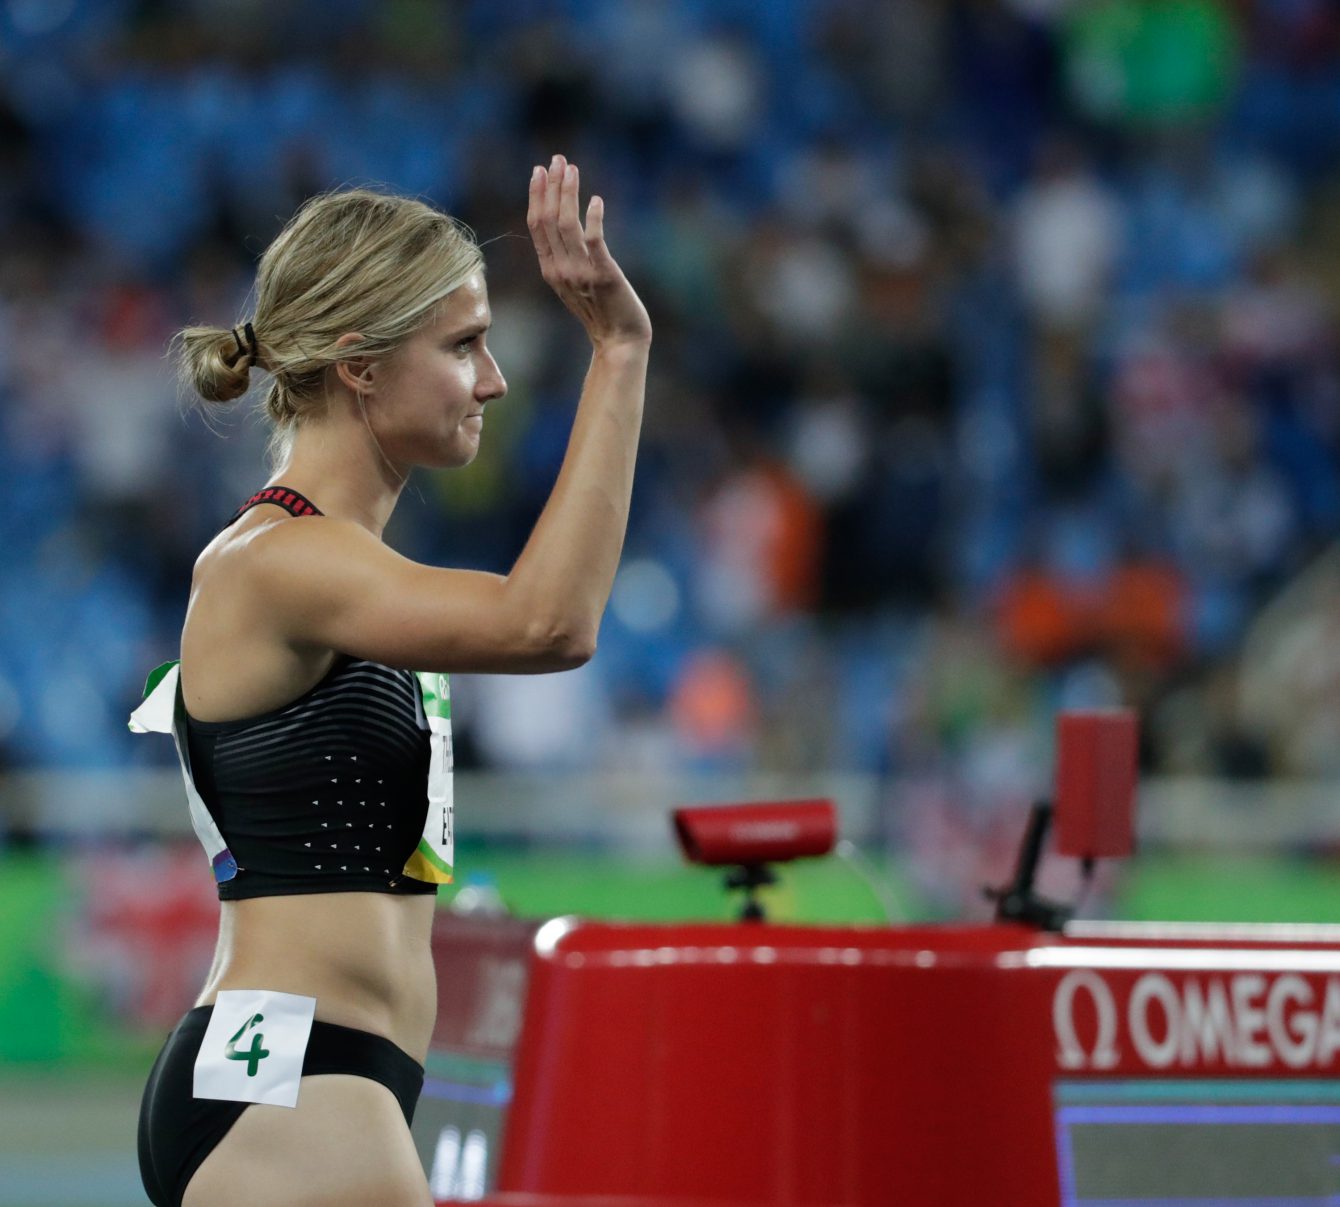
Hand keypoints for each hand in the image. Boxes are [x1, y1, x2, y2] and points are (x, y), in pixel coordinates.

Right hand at [528, 154, 651, 349]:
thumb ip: (565, 260)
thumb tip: (565, 228)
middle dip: (551, 186)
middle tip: (557, 160)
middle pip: (549, 220)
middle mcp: (560, 270)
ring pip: (567, 225)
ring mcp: (581, 273)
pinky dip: (593, 218)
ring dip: (568, 194)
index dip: (537, 196)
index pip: (536, 226)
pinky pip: (594, 241)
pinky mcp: (604, 275)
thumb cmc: (601, 313)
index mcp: (550, 270)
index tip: (540, 171)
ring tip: (572, 169)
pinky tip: (596, 200)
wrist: (619, 342)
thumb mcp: (574, 285)